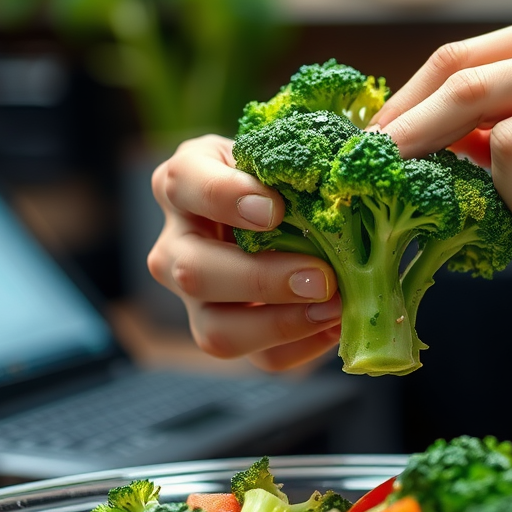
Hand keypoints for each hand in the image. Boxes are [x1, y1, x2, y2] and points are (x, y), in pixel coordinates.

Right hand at [148, 135, 341, 369]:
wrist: (278, 209)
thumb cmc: (276, 172)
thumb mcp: (276, 153)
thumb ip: (293, 163)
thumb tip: (336, 182)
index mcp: (181, 182)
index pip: (186, 183)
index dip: (226, 198)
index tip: (274, 209)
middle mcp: (174, 243)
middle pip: (193, 273)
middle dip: (261, 280)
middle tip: (320, 276)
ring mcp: (194, 299)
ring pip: (216, 330)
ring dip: (281, 323)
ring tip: (333, 306)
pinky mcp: (228, 333)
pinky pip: (258, 359)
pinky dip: (302, 347)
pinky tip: (335, 323)